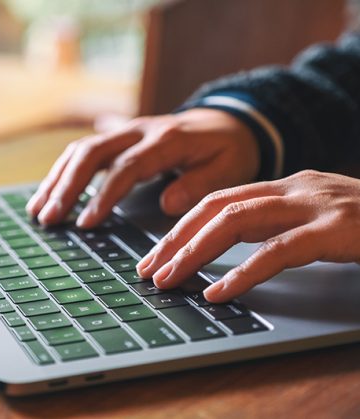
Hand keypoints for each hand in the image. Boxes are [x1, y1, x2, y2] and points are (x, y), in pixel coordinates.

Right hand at [26, 108, 259, 227]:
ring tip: (38, 210)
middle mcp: (140, 130)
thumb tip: (167, 204)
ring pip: (81, 149)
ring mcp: (126, 131)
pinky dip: (63, 171)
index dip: (103, 195)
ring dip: (57, 179)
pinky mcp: (119, 136)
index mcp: (167, 139)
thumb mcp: (229, 168)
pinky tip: (49, 192)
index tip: (86, 222)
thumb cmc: (229, 149)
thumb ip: (199, 185)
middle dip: (66, 186)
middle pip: (92, 153)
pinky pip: (84, 150)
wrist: (229, 121)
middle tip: (48, 218)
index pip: (126, 167)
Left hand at [136, 170, 359, 302]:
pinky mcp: (338, 229)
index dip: (179, 227)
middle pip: (216, 206)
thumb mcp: (314, 219)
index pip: (215, 199)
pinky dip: (244, 271)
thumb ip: (273, 227)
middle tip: (148, 270)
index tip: (154, 254)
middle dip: (174, 239)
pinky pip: (279, 251)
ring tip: (169, 280)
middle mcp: (294, 188)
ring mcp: (316, 205)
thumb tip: (223, 250)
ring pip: (237, 221)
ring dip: (195, 252)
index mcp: (284, 185)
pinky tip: (220, 291)